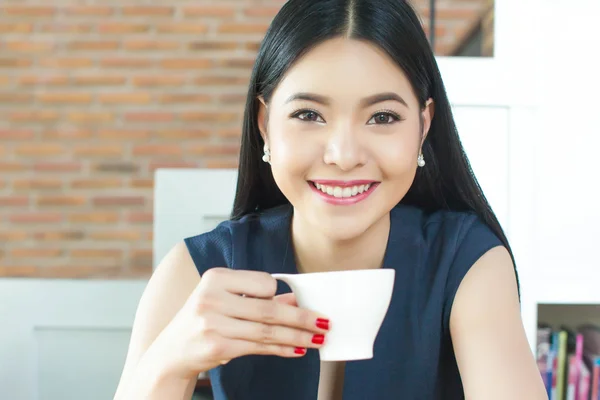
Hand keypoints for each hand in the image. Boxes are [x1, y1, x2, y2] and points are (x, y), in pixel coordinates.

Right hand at [152, 268, 329, 378]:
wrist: (171, 352)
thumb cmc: (203, 320)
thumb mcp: (225, 301)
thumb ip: (257, 299)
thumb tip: (294, 302)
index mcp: (215, 278)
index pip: (263, 282)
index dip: (282, 294)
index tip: (300, 303)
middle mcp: (212, 298)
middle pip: (269, 309)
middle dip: (302, 318)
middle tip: (324, 323)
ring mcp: (212, 323)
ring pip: (267, 330)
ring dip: (297, 336)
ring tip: (317, 339)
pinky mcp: (217, 346)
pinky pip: (259, 347)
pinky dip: (282, 349)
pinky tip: (297, 350)